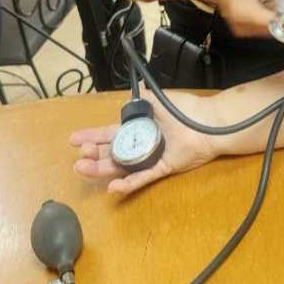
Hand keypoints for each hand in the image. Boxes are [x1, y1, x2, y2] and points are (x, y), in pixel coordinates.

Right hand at [70, 89, 221, 195]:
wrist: (209, 123)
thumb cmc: (186, 110)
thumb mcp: (160, 99)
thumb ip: (142, 99)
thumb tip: (126, 97)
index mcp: (139, 127)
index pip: (110, 132)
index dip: (92, 135)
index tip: (74, 139)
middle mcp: (141, 143)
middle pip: (111, 152)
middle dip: (92, 154)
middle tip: (78, 156)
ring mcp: (150, 157)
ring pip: (121, 167)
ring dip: (102, 169)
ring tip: (84, 168)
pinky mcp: (162, 168)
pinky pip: (142, 178)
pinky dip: (127, 183)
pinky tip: (112, 186)